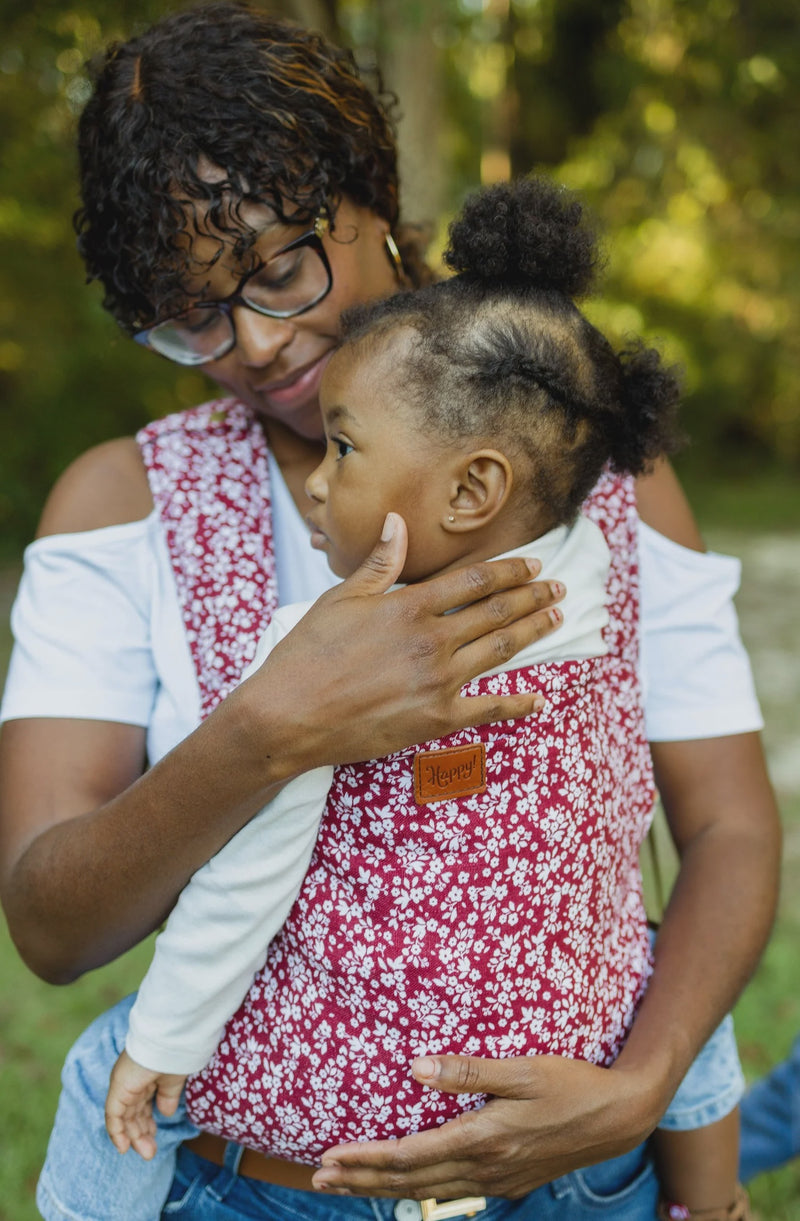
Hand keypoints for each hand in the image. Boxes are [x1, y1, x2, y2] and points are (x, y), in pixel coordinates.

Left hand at [104, 1049, 185, 1159]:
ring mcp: (123, 1086)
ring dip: (134, 1137)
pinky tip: (124, 1148)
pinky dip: (117, 1133)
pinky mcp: (118, 1090)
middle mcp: (130, 1083)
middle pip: (132, 1114)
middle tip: (151, 1152)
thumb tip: (166, 1113)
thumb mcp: (173, 1079)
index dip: (147, 1122)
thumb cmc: (174, 1055)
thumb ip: (167, 1096)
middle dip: (141, 1134)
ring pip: (124, 1118)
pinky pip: (113, 1116)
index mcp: (143, 1077)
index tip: (155, 1136)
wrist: (169, 1040)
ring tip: (148, 1153)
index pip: (141, 1105)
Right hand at [244, 513, 564, 774]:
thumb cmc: (307, 655)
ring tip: (556, 618)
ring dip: (533, 632)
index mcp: (410, 607)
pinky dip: (518, 704)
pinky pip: (489, 709)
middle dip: (532, 596)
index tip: (533, 563)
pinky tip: (540, 699)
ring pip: (500, 650)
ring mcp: (438, 682)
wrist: (287, 716)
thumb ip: (379, 564)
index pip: (474, 580)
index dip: (509, 569)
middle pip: (496, 612)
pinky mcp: (436, 719)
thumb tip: (398, 522)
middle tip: (559, 587)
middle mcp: (432, 641)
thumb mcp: (339, 599)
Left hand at [312, 1053, 657, 1199]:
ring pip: (427, 1189)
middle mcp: (484, 1168)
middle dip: (361, 1178)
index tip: (330, 1155)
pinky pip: (451, 1189)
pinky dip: (418, 1187)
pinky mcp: (508, 1180)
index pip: (409, 1156)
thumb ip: (466, 1071)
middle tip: (320, 1176)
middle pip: (409, 1180)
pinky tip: (408, 1182)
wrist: (619, 1117)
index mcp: (482, 1139)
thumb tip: (414, 1068)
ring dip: (383, 1186)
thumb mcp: (522, 1069)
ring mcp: (497, 1179)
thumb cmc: (571, 1084)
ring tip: (348, 1182)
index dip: (366, 1158)